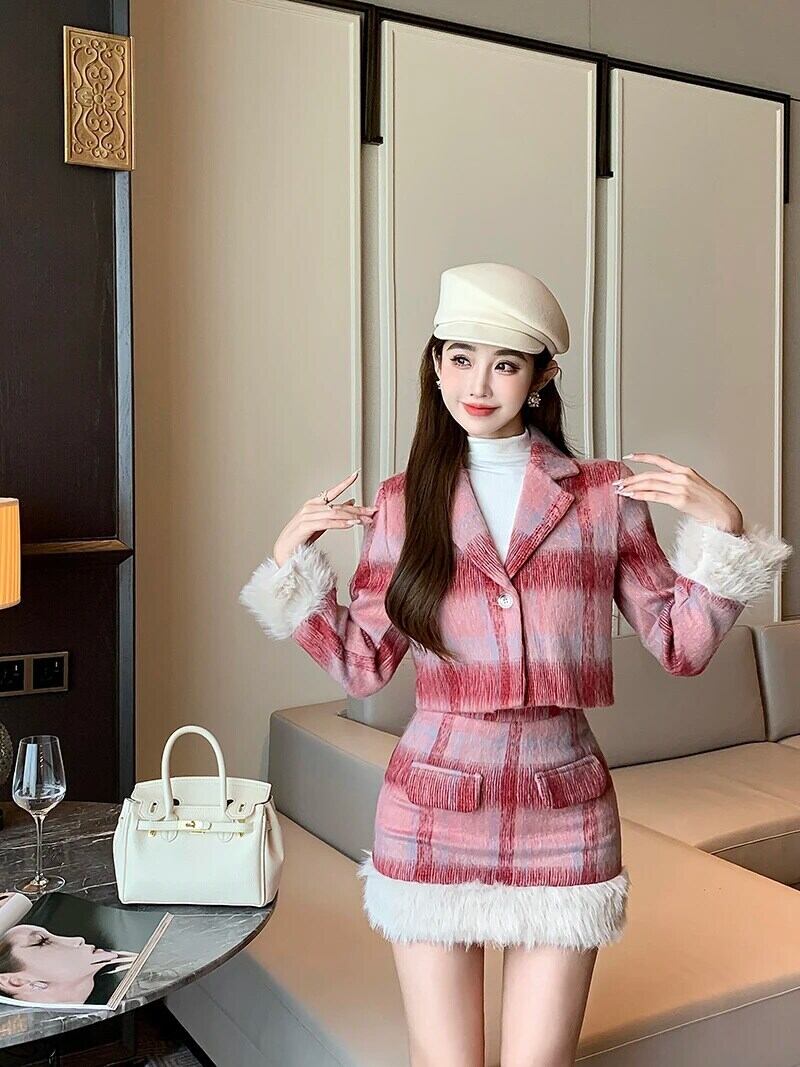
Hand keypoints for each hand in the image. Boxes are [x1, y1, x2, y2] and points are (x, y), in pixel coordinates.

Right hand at [272, 470, 378, 566]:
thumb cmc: (300, 539)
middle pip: (339, 506)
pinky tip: (351, 524)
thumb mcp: (321, 524)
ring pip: (334, 513)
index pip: (332, 492)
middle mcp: (310, 507)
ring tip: (365, 520)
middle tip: (372, 511)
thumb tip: (350, 502)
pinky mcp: (305, 526)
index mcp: (313, 504)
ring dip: (352, 517)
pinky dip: (340, 524)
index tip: (355, 474)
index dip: (345, 483)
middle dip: (358, 509)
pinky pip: (326, 523)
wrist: (284, 553)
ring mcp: (307, 516)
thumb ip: (334, 514)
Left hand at [613, 452, 743, 534]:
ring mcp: (681, 488)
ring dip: (633, 487)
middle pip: (651, 474)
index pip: (661, 460)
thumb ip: (679, 484)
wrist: (725, 514)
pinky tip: (631, 496)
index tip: (630, 456)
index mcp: (686, 471)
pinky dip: (641, 495)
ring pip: (650, 484)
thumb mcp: (695, 488)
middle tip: (618, 482)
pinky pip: (655, 496)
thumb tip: (661, 487)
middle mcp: (682, 477)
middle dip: (632, 478)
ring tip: (621, 490)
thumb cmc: (711, 504)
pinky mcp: (680, 500)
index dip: (643, 457)